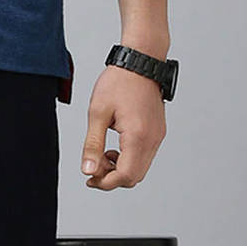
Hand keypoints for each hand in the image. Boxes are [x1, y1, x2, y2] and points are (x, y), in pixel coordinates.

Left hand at [80, 62, 166, 189]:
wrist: (140, 63)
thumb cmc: (118, 82)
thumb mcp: (97, 112)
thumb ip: (92, 144)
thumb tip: (88, 170)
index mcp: (137, 136)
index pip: (125, 176)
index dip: (106, 182)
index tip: (90, 178)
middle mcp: (152, 140)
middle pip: (135, 177)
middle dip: (112, 177)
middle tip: (93, 166)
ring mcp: (158, 136)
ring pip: (141, 168)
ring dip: (120, 168)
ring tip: (102, 153)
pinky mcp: (158, 131)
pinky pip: (145, 155)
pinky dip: (129, 158)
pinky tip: (114, 146)